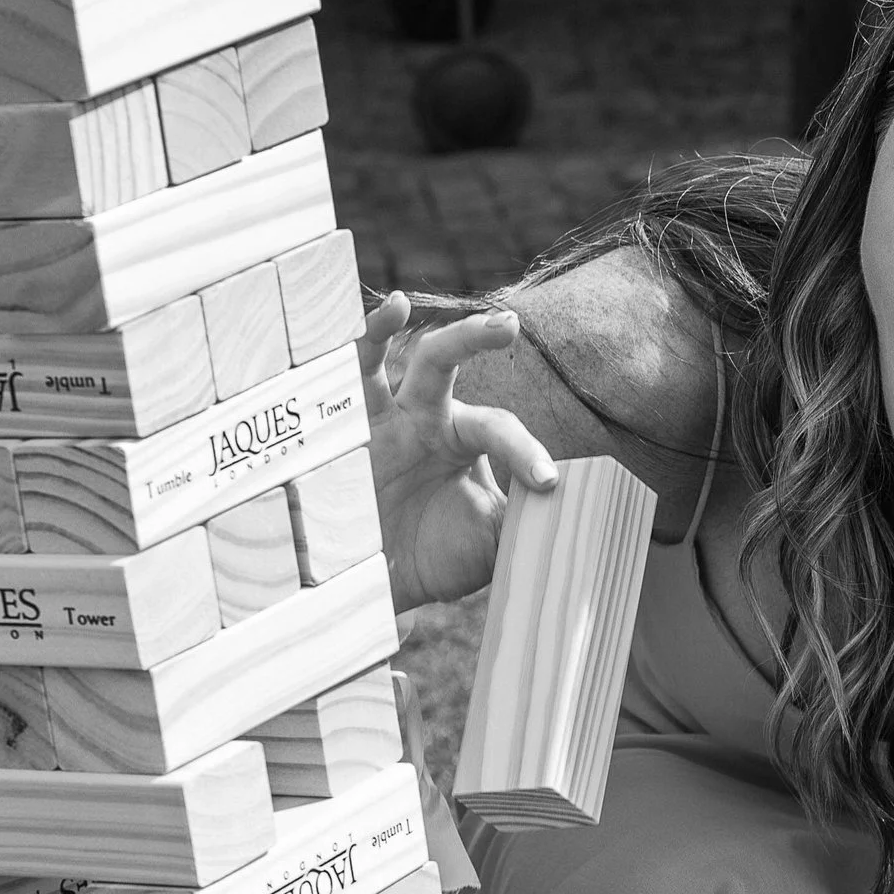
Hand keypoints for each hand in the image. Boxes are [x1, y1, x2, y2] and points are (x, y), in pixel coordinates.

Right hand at [359, 293, 556, 608]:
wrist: (381, 589)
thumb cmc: (438, 556)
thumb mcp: (490, 542)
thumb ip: (523, 518)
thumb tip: (566, 508)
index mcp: (463, 436)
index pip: (498, 428)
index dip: (523, 450)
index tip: (547, 482)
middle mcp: (420, 416)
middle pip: (444, 361)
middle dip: (473, 337)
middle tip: (509, 324)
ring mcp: (373, 422)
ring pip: (373, 363)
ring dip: (379, 331)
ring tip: (395, 304)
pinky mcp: (334, 439)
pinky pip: (331, 396)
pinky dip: (330, 369)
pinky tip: (327, 345)